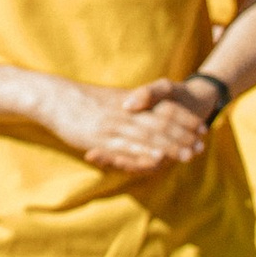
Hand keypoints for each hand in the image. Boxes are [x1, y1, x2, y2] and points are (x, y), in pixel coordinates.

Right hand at [36, 72, 209, 173]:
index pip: (164, 110)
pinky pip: (126, 147)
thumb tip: (142, 110)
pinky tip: (158, 159)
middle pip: (161, 124)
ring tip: (189, 155)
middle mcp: (126, 112)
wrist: (53, 97)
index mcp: (130, 102)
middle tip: (202, 146)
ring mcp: (114, 126)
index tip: (201, 129)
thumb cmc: (79, 100)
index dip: (184, 120)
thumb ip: (128, 105)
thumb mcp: (109, 98)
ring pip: (148, 136)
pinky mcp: (100, 139)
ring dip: (171, 147)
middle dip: (183, 136)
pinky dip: (144, 153)